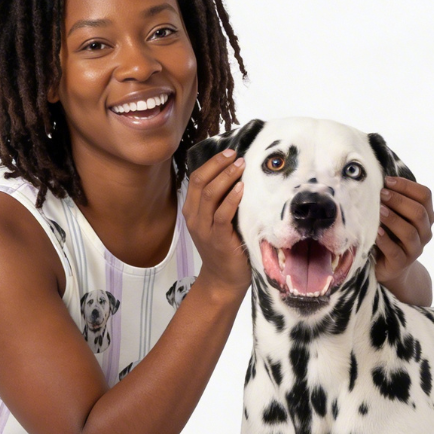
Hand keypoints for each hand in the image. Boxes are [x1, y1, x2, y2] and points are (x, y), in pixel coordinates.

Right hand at [183, 149, 249, 298]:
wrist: (223, 280)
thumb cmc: (225, 248)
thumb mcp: (217, 222)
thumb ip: (221, 202)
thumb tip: (238, 175)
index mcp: (192, 210)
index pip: (197, 179)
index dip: (212, 163)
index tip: (229, 152)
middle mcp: (194, 217)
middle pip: (201, 182)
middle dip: (218, 165)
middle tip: (236, 155)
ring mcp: (204, 228)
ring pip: (209, 195)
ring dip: (226, 177)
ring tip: (241, 166)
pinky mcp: (217, 239)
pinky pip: (222, 214)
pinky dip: (231, 199)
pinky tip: (242, 189)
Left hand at [375, 176, 433, 286]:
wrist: (390, 267)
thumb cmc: (390, 235)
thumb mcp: (395, 215)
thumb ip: (393, 200)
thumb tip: (377, 177)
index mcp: (426, 216)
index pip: (425, 196)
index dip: (407, 186)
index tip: (387, 180)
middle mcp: (424, 232)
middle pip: (419, 212)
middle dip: (399, 201)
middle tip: (381, 194)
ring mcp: (415, 249)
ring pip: (409, 232)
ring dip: (393, 219)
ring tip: (378, 210)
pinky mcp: (401, 263)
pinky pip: (395, 251)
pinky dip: (385, 241)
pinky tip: (376, 232)